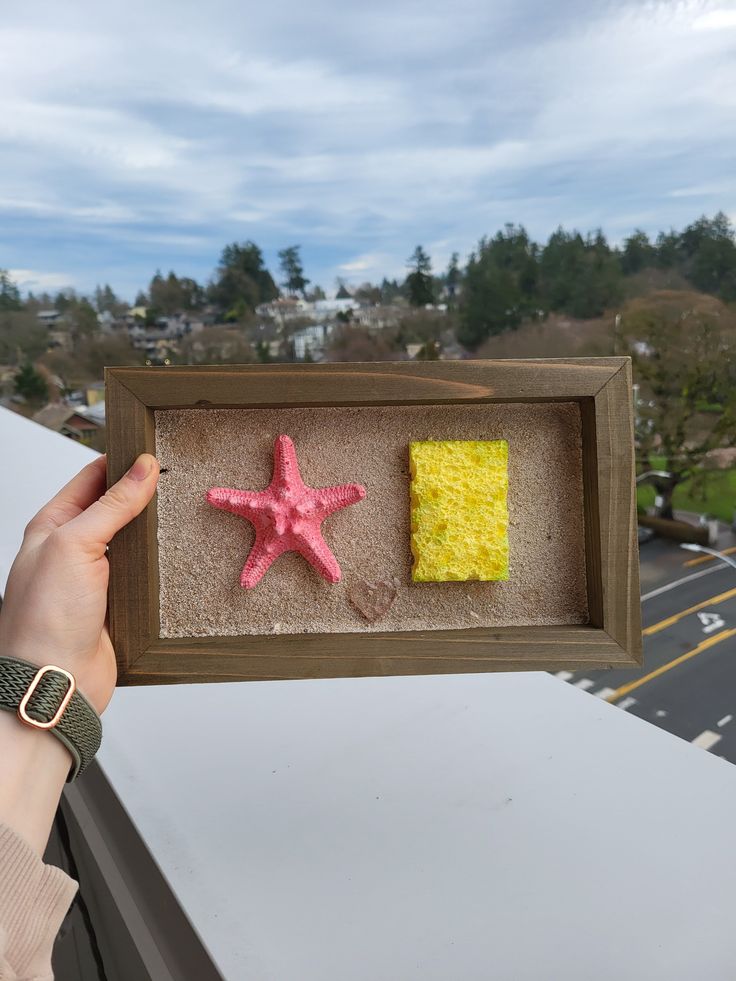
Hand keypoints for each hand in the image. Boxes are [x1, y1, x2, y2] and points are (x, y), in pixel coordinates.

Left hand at [0, 453, 159, 714]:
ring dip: (156, 531)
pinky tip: (181, 557)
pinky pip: (145, 576)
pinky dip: (162, 566)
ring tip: (185, 513)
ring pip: (134, 542)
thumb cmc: (45, 619)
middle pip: (116, 509)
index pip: (91, 479)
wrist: (56, 683)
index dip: (122, 462)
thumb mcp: (75, 545)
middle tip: (178, 479)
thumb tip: (142, 468)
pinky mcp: (118, 604)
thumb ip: (112, 504)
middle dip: (144, 494)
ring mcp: (96, 578)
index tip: (155, 451)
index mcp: (52, 526)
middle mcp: (73, 550)